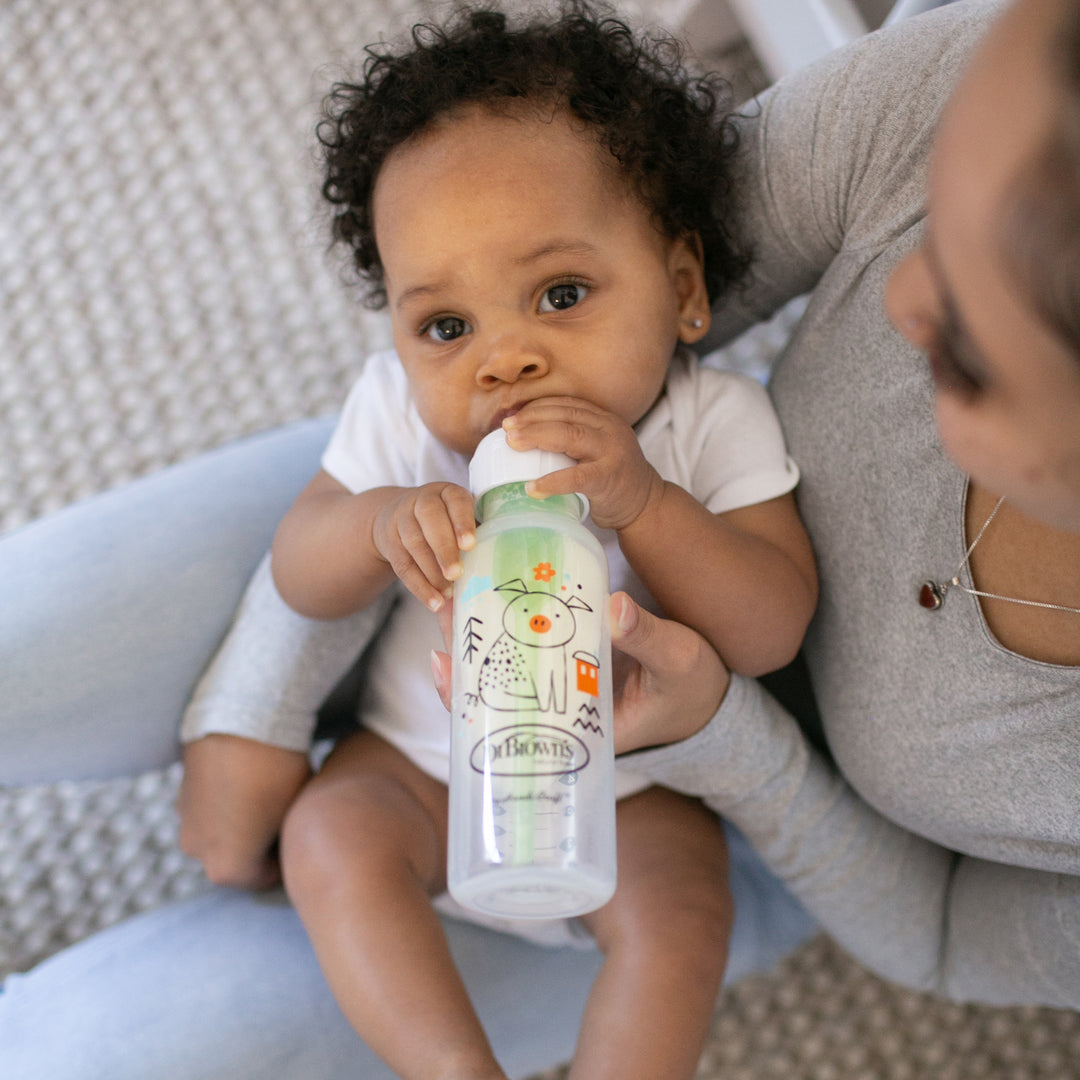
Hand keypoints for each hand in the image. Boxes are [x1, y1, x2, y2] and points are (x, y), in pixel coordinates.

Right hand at [178, 734, 310, 889]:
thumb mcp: (296, 811)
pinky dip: (228, 805)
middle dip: (264, 844)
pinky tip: (250, 782)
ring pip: (223, 834)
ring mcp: (185, 823)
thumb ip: (290, 839)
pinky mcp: (180, 795)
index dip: (290, 855)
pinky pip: (210, 811)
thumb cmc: (279, 771)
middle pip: (241, 859)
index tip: (304, 834)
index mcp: (228, 870)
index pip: (269, 877)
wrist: (242, 719)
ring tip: (269, 796)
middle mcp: (199, 854)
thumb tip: (295, 839)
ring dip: (243, 824)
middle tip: (289, 816)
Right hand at [372, 482, 476, 610]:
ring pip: (415, 544)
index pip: (455, 502)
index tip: (469, 545)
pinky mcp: (390, 542)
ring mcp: (402, 520)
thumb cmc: (444, 521)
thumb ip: (476, 537)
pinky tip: (434, 601)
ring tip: (448, 593)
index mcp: (447, 493)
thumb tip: (495, 571)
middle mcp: (422, 501)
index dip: (462, 522)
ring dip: (432, 572)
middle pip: (430, 521)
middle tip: (456, 574)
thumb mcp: (459, 519)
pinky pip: (403, 566)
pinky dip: (419, 587)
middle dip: (444, 549)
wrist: (397, 516)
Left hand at [427, 592, 728, 754]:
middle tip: (441, 610)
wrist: (706, 694)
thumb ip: (647, 637)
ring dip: (481, 636)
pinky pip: (531, 650)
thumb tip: (614, 606)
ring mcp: (565, 688)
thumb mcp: (677, 661)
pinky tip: (490, 594)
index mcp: (581, 730)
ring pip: (510, 669)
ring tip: (452, 596)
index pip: (511, 725)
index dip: (471, 701)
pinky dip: (511, 625)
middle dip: (465, 657)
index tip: (445, 665)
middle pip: (498, 694)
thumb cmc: (693, 686)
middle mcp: (563, 714)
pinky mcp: (572, 663)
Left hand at [503, 398, 663, 529]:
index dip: (536, 406)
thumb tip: (522, 435)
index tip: (512, 415)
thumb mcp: (595, 448)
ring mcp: (611, 453)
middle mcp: (609, 429)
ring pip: (570, 436)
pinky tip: (532, 488)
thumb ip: (571, 438)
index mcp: (603, 418)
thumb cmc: (610, 477)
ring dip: (537, 437)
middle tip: (506, 428)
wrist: (645, 503)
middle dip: (532, 419)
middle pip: (565, 416)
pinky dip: (552, 481)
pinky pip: (576, 477)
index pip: (566, 404)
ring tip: (512, 444)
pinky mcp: (609, 479)